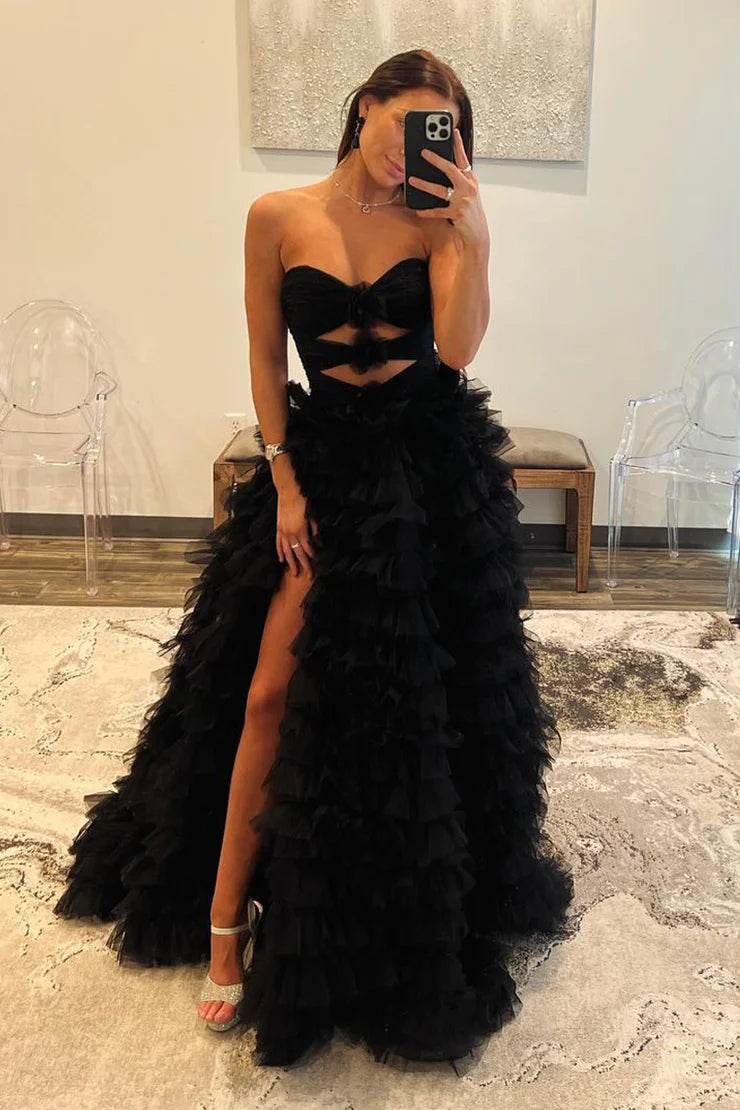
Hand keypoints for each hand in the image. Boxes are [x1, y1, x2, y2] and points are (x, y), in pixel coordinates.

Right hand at [276, 486, 319, 576]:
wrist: (288, 492)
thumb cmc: (302, 502)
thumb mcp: (312, 516)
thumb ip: (314, 530)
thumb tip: (319, 542)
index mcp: (301, 531)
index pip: (308, 548)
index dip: (314, 556)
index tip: (318, 561)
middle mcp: (291, 534)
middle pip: (299, 554)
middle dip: (304, 565)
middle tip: (309, 575)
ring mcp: (283, 532)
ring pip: (287, 552)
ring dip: (291, 563)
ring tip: (294, 573)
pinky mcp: (278, 529)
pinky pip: (279, 544)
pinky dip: (280, 552)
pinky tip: (281, 560)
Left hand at [407, 127, 486, 247]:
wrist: (477, 232)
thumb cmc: (470, 211)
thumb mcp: (468, 192)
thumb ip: (459, 179)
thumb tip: (443, 167)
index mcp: (470, 179)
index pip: (463, 158)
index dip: (458, 144)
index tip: (452, 131)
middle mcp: (468, 187)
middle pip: (450, 169)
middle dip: (436, 159)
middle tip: (423, 152)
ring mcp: (463, 200)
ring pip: (440, 189)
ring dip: (424, 184)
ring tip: (411, 179)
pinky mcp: (457, 214)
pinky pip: (438, 211)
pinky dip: (427, 211)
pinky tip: (418, 210)